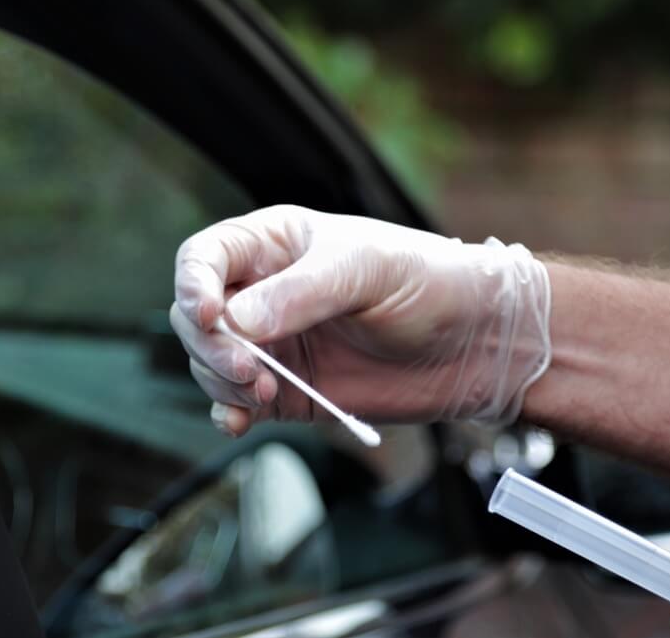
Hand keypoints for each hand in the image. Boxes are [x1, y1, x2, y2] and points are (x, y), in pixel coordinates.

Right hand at [170, 205, 550, 435]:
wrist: (475, 344)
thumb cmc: (430, 282)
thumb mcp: (368, 270)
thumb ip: (301, 293)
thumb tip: (235, 322)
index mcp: (275, 246)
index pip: (204, 257)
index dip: (193, 286)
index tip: (211, 316)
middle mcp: (264, 293)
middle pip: (196, 319)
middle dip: (211, 346)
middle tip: (252, 369)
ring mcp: (273, 345)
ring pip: (210, 364)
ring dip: (223, 384)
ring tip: (269, 392)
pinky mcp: (288, 390)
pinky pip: (237, 405)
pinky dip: (229, 415)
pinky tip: (241, 422)